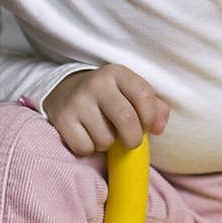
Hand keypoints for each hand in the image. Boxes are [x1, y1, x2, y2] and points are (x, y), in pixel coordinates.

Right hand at [43, 65, 168, 156]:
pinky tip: (87, 136)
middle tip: (130, 141)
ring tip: (102, 132)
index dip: (150, 117)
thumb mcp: (130, 92)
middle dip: (133, 139)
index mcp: (117, 73)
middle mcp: (97, 83)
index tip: (146, 126)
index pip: (144, 95)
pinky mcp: (62, 119)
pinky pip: (84, 147)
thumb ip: (153, 107)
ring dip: (108, 144)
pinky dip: (89, 148)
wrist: (65, 90)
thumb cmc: (108, 97)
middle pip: (126, 119)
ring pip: (105, 139)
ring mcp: (77, 101)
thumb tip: (159, 128)